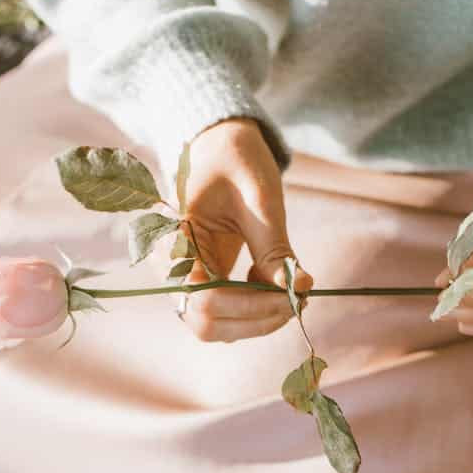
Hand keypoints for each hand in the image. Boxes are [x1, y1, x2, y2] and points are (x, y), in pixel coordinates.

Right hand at [170, 116, 312, 341]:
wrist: (220, 147)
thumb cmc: (236, 161)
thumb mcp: (260, 197)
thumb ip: (274, 246)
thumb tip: (299, 287)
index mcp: (175, 240)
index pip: (203, 299)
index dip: (250, 307)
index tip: (292, 296)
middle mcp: (172, 266)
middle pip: (206, 324)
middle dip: (256, 320)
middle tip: (296, 302)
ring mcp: (185, 277)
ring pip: (216, 326)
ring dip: (257, 320)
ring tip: (289, 291)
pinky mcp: (202, 282)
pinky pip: (225, 313)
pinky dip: (255, 310)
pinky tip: (272, 283)